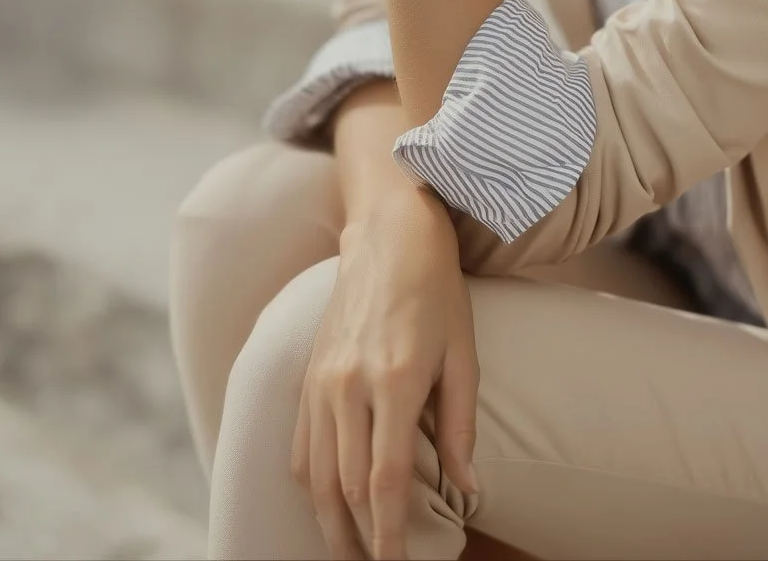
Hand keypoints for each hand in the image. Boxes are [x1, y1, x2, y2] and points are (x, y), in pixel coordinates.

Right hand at [292, 188, 478, 559]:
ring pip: (316, 473)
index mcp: (394, 381)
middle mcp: (349, 385)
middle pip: (344, 488)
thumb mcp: (463, 353)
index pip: (385, 481)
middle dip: (358, 541)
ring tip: (348, 552)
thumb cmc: (437, 293)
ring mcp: (321, 379)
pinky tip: (324, 503)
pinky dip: (310, 483)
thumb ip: (459, 424)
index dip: (390, 536)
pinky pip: (300, 443)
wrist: (390, 238)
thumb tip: (468, 487)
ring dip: (329, 523)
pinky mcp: (307, 373)